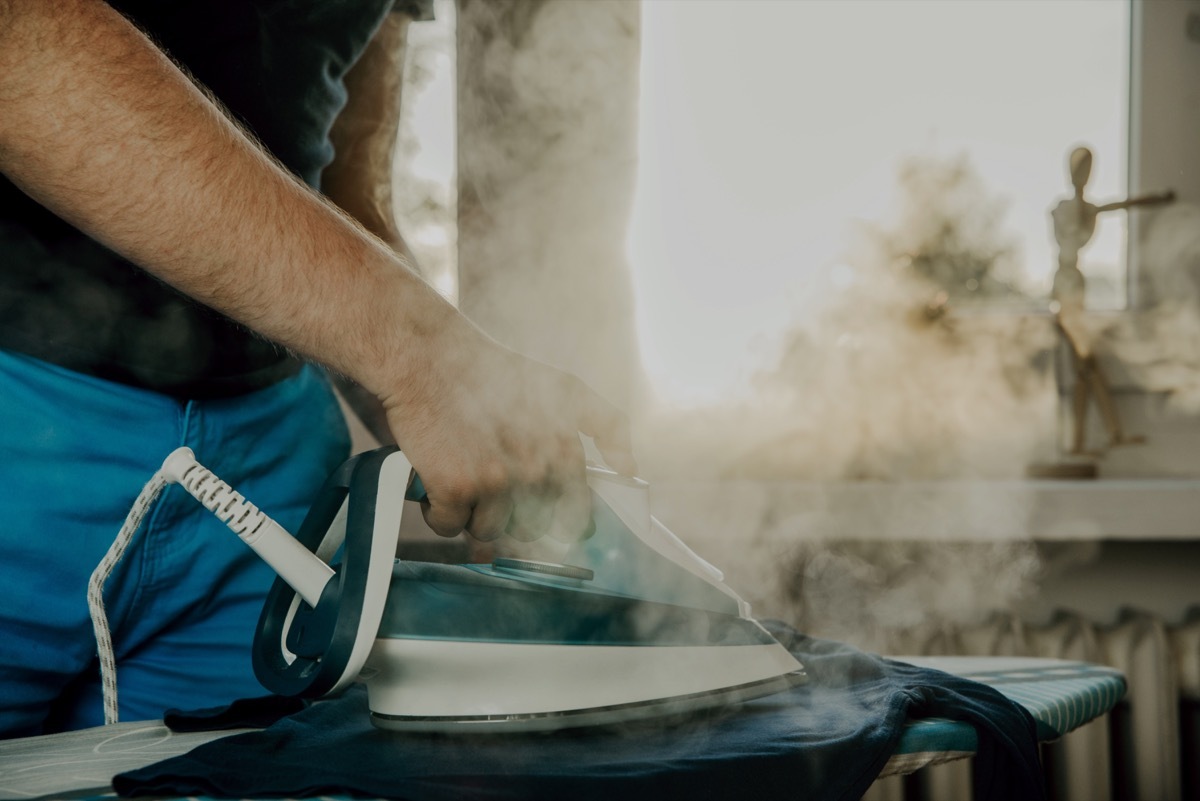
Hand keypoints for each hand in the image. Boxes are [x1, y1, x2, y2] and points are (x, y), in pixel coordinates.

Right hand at [378, 321, 635, 542]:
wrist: (428, 358)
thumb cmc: (490, 371)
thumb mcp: (565, 386)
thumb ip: (606, 425)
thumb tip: (629, 470)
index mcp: (565, 451)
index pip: (576, 516)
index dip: (556, 523)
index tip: (540, 517)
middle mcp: (537, 470)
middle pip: (528, 531)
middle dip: (508, 516)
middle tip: (487, 483)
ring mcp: (497, 482)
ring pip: (486, 532)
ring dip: (469, 514)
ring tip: (459, 473)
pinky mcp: (457, 489)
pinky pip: (448, 526)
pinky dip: (436, 510)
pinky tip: (434, 479)